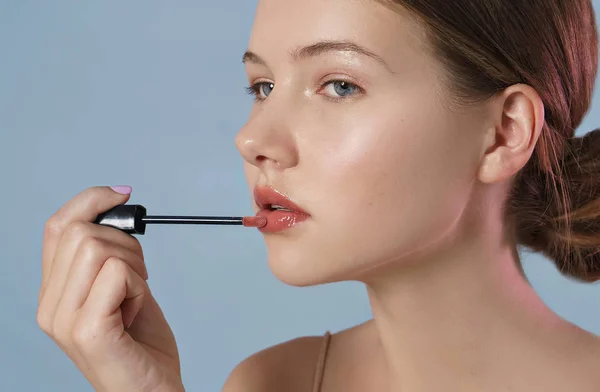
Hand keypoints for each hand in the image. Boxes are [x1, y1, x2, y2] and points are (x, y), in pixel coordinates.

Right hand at [37, 186, 184, 391]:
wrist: (153, 391)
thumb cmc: (142, 343)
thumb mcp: (123, 288)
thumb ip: (109, 254)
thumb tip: (115, 206)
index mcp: (53, 292)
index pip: (55, 227)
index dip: (89, 201)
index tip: (122, 193)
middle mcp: (49, 306)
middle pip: (78, 231)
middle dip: (124, 241)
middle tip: (141, 273)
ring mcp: (63, 320)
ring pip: (97, 247)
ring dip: (133, 264)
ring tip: (137, 296)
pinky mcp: (87, 331)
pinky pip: (116, 273)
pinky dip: (139, 285)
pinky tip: (136, 311)